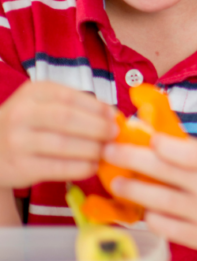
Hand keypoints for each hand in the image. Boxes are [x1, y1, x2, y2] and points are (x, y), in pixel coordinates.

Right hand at [0, 81, 115, 188]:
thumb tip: (113, 116)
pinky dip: (81, 167)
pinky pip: (58, 167)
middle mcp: (21, 113)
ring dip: (92, 149)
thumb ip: (77, 106)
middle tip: (114, 135)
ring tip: (107, 152)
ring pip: (64, 144)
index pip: (71, 97)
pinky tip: (93, 166)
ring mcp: (17, 141)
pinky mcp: (20, 166)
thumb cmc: (31, 124)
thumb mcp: (46, 104)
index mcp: (33, 92)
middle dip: (98, 128)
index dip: (97, 108)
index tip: (114, 117)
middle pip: (68, 119)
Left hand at [104, 133, 196, 260]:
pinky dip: (148, 214)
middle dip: (130, 160)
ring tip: (116, 182)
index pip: (187, 152)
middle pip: (164, 173)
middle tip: (108, 153)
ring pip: (157, 201)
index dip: (159, 144)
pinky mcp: (196, 238)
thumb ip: (193, 150)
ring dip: (130, 189)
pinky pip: (161, 224)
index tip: (137, 136)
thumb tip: (150, 135)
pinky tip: (143, 207)